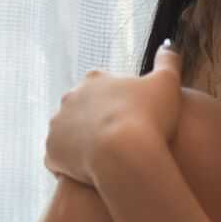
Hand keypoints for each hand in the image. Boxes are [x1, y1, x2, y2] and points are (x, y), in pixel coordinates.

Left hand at [43, 41, 182, 187]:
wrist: (126, 155)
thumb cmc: (149, 118)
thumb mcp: (167, 83)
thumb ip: (168, 61)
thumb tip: (169, 44)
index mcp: (94, 80)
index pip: (103, 88)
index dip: (119, 105)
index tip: (133, 119)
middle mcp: (69, 98)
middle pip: (83, 111)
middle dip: (97, 123)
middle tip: (120, 142)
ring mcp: (57, 126)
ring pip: (69, 135)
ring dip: (82, 144)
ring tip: (105, 161)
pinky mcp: (51, 153)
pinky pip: (60, 161)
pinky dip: (71, 167)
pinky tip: (89, 177)